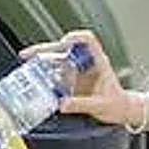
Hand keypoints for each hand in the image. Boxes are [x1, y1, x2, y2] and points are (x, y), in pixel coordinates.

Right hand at [19, 30, 134, 125]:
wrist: (120, 111)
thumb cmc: (117, 104)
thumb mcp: (100, 106)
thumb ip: (82, 104)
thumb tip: (62, 103)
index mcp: (98, 62)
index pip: (88, 40)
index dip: (74, 37)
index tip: (62, 43)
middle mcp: (86, 63)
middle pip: (65, 48)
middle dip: (45, 49)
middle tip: (28, 54)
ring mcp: (78, 71)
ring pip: (57, 60)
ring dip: (42, 61)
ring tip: (27, 65)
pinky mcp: (72, 81)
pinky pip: (56, 75)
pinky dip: (45, 76)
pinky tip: (36, 81)